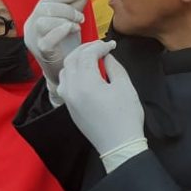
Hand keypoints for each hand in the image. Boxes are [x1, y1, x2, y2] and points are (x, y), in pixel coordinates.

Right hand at [24, 0, 87, 88]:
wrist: (64, 70)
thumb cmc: (66, 45)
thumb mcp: (70, 22)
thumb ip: (74, 7)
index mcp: (36, 17)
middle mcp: (30, 27)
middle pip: (44, 9)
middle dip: (67, 9)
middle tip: (80, 17)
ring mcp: (34, 40)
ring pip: (43, 22)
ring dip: (64, 20)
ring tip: (76, 26)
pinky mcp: (41, 52)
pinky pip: (47, 40)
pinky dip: (61, 31)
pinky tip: (72, 30)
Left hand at [58, 41, 144, 157]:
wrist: (118, 145)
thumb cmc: (125, 116)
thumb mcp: (125, 87)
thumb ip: (114, 66)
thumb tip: (106, 56)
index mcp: (86, 83)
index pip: (87, 55)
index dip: (99, 46)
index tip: (111, 45)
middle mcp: (71, 89)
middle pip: (71, 59)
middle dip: (85, 49)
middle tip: (100, 47)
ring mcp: (67, 99)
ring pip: (65, 71)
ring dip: (76, 60)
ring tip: (92, 58)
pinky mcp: (68, 107)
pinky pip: (64, 83)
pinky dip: (72, 73)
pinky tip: (85, 73)